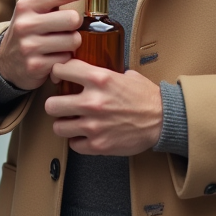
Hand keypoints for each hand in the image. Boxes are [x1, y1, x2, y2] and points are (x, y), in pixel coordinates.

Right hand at [0, 0, 110, 90]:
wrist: (5, 62)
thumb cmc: (29, 32)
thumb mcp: (34, 13)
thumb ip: (55, 5)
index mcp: (27, 5)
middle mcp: (26, 24)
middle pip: (72, 19)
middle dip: (77, 26)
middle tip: (67, 30)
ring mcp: (29, 46)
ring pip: (73, 41)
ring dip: (73, 45)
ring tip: (59, 46)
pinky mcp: (35, 66)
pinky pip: (66, 60)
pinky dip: (65, 60)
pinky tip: (54, 60)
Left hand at [46, 60, 162, 155]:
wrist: (163, 120)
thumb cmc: (146, 97)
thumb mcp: (125, 75)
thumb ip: (103, 73)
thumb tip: (90, 70)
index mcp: (99, 79)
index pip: (61, 70)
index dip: (57, 73)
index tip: (59, 78)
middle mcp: (93, 102)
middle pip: (51, 104)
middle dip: (55, 104)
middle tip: (61, 104)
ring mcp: (94, 126)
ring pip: (58, 127)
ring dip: (64, 124)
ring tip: (71, 122)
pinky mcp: (98, 145)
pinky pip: (74, 145)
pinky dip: (77, 141)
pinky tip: (84, 135)